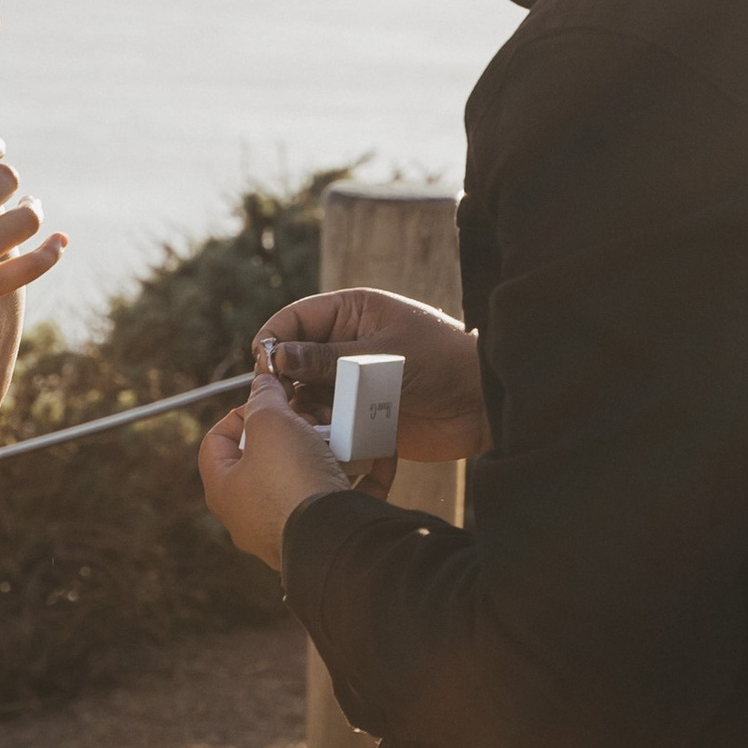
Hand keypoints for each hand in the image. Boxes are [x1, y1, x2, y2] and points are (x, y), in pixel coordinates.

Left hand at [197, 369, 353, 572]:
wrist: (333, 537)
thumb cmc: (290, 482)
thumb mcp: (269, 423)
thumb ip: (264, 399)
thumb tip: (263, 386)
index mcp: (225, 491)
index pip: (217, 443)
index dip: (239, 413)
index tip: (268, 399)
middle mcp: (253, 516)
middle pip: (269, 459)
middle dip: (295, 430)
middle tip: (312, 413)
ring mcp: (292, 529)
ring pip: (311, 477)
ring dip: (332, 448)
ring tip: (346, 428)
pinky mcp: (330, 536)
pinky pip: (347, 497)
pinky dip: (365, 472)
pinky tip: (380, 451)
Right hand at [251, 285, 488, 461]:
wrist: (483, 406)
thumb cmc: (442, 363)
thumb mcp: (382, 354)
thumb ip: (328, 357)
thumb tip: (277, 356)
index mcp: (352, 312)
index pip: (297, 318)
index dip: (275, 337)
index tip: (264, 363)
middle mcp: (346, 344)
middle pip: (294, 358)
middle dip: (283, 378)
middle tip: (279, 399)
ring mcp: (351, 380)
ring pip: (305, 393)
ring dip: (301, 408)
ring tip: (307, 420)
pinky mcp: (359, 414)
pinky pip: (326, 420)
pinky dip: (319, 428)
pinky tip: (323, 435)